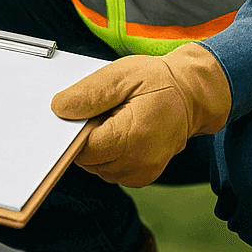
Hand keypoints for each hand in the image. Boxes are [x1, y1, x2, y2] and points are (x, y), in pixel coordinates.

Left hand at [50, 43, 230, 186]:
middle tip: (104, 112)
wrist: (192, 95)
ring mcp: (143, 172)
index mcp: (133, 135)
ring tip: (116, 120)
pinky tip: (121, 133)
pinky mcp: (144, 175)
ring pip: (98, 168)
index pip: (84, 149)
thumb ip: (89, 94)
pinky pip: (112, 171)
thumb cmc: (159, 81)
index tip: (82, 113)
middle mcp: (139, 161)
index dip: (75, 132)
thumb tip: (59, 109)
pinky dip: (110, 154)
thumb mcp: (121, 75)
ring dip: (99, 147)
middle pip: (89, 161)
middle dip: (88, 138)